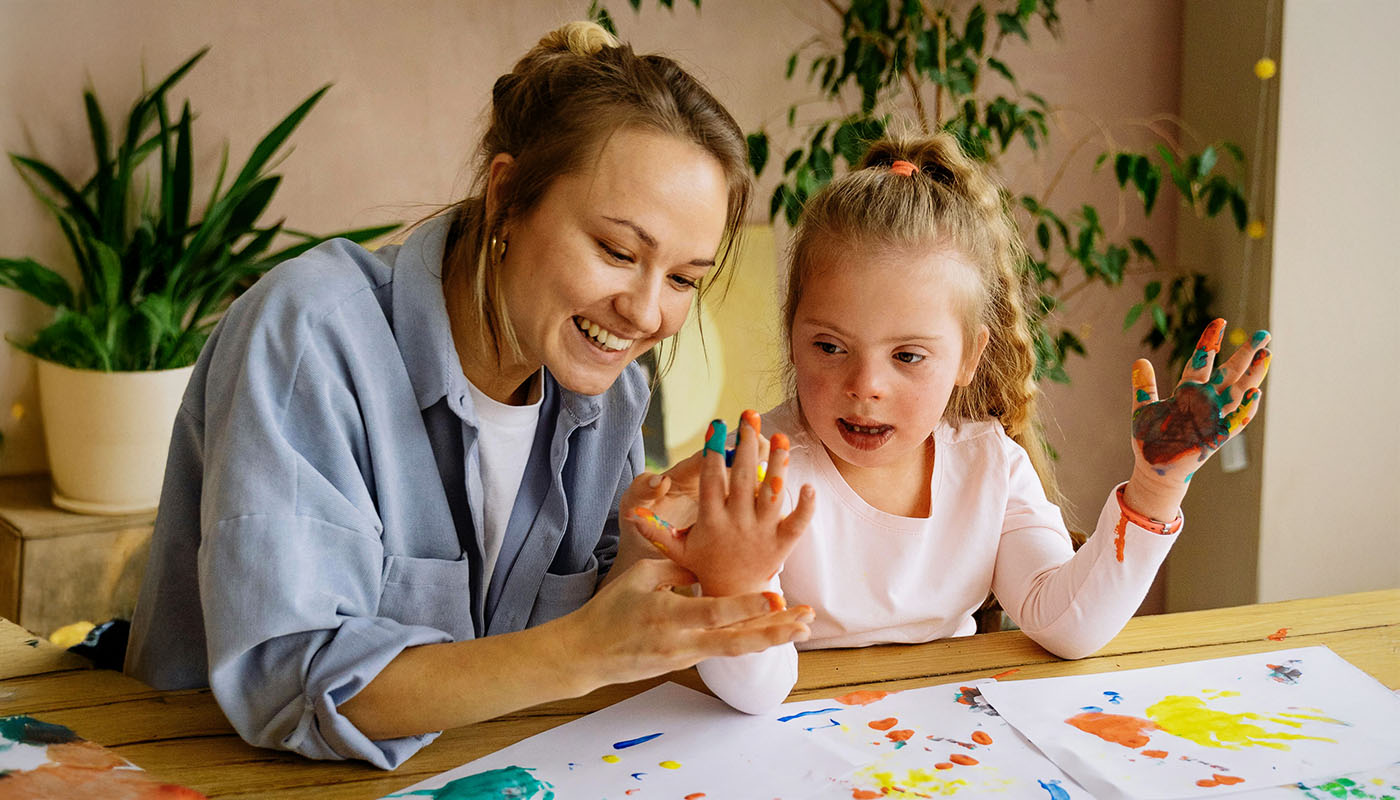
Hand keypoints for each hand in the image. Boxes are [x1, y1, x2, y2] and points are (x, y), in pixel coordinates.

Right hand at [565, 558, 813, 687]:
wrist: (587, 654)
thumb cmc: (610, 609)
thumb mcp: (639, 578)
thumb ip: (676, 570)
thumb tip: (706, 568)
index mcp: (667, 616)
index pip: (715, 612)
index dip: (747, 605)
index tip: (777, 596)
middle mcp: (682, 642)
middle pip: (736, 641)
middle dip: (774, 631)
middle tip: (805, 622)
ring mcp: (686, 656)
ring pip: (736, 649)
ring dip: (770, 638)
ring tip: (801, 629)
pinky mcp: (687, 662)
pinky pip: (724, 649)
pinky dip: (749, 639)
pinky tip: (772, 632)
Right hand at [630, 410, 815, 596]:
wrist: (734, 598)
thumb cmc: (704, 566)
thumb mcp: (677, 550)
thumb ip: (655, 530)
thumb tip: (631, 513)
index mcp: (712, 521)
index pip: (713, 481)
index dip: (714, 453)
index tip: (716, 426)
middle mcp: (738, 524)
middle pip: (744, 479)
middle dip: (747, 445)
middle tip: (751, 416)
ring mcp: (762, 533)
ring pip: (772, 494)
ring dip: (778, 464)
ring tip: (780, 436)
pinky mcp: (782, 545)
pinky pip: (797, 523)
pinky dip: (805, 505)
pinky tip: (809, 484)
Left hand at [1125, 318, 1270, 517]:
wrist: (1154, 468)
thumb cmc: (1151, 439)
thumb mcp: (1144, 407)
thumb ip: (1144, 385)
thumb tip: (1140, 360)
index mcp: (1188, 391)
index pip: (1203, 361)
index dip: (1211, 342)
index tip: (1220, 320)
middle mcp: (1205, 401)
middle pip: (1230, 373)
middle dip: (1246, 354)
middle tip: (1263, 334)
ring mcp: (1212, 417)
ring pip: (1239, 392)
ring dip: (1253, 375)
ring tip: (1266, 356)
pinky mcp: (1215, 436)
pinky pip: (1234, 421)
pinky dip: (1245, 408)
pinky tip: (1256, 394)